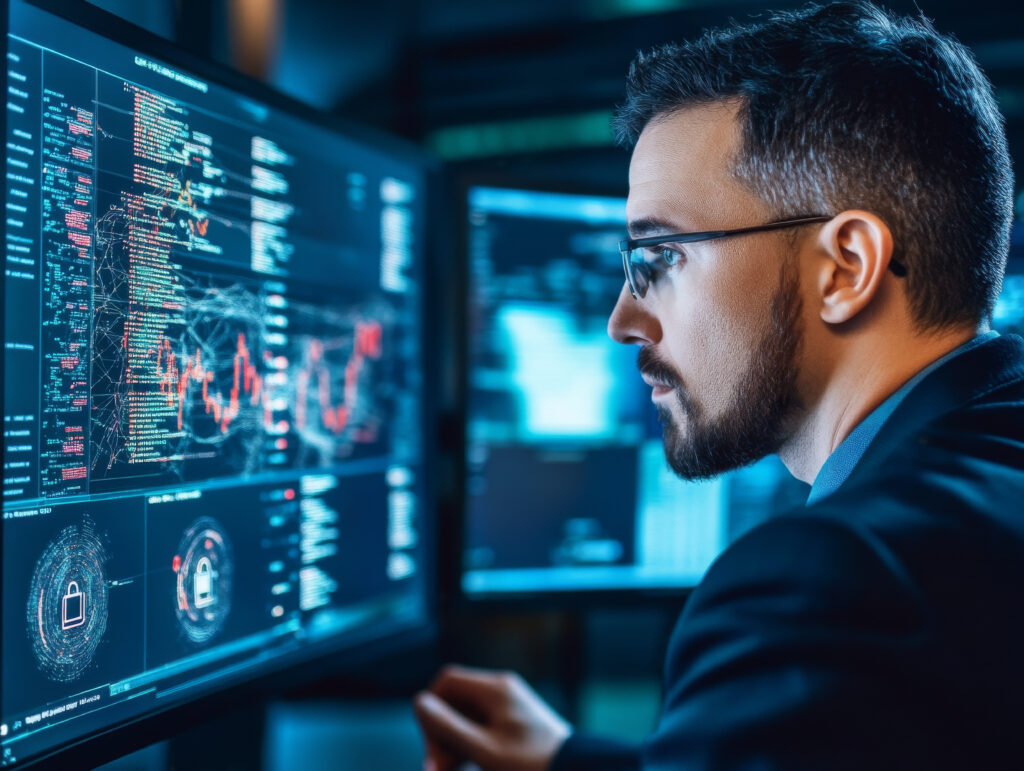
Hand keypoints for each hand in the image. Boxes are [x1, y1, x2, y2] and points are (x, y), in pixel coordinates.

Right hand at [414, 664, 571, 770]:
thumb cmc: (531, 764)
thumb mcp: (483, 749)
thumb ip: (448, 726)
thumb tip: (419, 702)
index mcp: (495, 689)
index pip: (447, 681)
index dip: (431, 709)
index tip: (431, 743)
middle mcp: (503, 689)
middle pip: (456, 700)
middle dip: (441, 734)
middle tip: (437, 769)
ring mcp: (512, 704)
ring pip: (468, 715)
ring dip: (454, 742)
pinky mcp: (519, 721)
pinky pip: (484, 725)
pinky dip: (472, 743)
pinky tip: (469, 765)